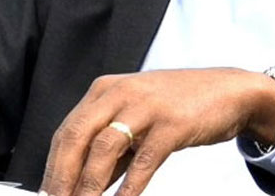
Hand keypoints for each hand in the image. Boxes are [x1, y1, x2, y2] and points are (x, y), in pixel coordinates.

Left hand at [40, 68, 274, 195]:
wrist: (228, 90)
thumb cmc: (178, 107)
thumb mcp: (137, 121)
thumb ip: (110, 150)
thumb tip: (80, 184)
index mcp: (105, 90)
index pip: (67, 131)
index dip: (52, 167)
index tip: (46, 194)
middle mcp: (121, 92)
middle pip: (76, 136)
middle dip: (61, 176)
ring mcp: (146, 106)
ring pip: (104, 147)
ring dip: (88, 185)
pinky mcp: (172, 123)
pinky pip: (143, 160)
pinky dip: (128, 187)